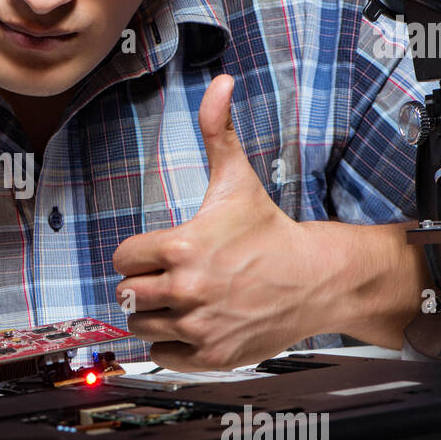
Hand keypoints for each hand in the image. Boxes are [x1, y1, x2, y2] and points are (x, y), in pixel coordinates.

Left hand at [113, 74, 322, 370]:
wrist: (317, 279)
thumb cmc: (270, 232)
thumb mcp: (237, 180)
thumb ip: (217, 131)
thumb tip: (219, 82)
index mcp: (183, 247)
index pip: (123, 258)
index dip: (137, 255)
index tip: (158, 254)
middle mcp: (188, 289)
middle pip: (126, 295)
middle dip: (143, 286)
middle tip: (170, 278)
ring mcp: (200, 326)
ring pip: (140, 327)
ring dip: (153, 316)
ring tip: (180, 301)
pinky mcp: (211, 355)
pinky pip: (162, 356)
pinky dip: (170, 345)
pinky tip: (192, 325)